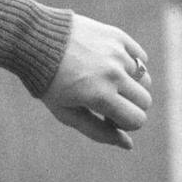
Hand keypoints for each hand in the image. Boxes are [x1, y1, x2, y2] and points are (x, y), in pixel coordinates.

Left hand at [42, 14, 151, 148]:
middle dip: (130, 107)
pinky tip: (109, 66)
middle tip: (106, 102)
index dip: (124, 124)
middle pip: (145, 101)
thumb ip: (98, 131)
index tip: (107, 117)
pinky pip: (141, 58)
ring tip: (106, 83)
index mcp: (100, 96)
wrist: (36, 42)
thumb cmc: (49, 84)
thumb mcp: (67, 113)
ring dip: (130, 86)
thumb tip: (128, 144)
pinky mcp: (119, 36)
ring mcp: (118, 53)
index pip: (137, 120)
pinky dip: (130, 66)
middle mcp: (114, 73)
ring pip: (145, 79)